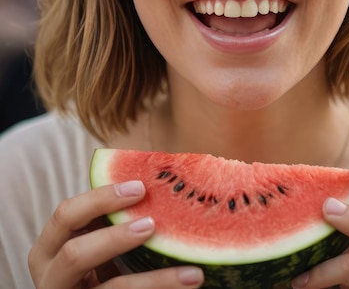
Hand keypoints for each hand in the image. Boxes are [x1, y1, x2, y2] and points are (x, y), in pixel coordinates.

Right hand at [28, 180, 203, 288]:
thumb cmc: (96, 262)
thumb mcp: (94, 239)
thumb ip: (110, 217)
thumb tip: (160, 177)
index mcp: (48, 247)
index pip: (66, 214)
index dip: (101, 198)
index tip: (140, 187)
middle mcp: (51, 277)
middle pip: (75, 254)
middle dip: (116, 238)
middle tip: (153, 225)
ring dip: (156, 281)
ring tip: (193, 274)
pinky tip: (188, 284)